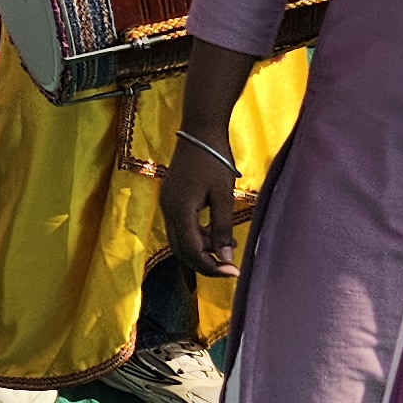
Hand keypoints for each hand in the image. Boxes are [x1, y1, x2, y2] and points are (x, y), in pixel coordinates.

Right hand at [157, 137, 240, 277]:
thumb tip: (225, 259)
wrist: (200, 130)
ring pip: (181, 239)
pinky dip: (199, 235)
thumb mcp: (223, 196)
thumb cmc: (214, 160)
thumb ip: (222, 228)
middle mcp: (168, 210)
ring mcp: (168, 203)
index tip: (234, 273)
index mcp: (179, 210)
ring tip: (231, 246)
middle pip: (182, 250)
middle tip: (230, 268)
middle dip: (205, 262)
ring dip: (203, 248)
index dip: (212, 266)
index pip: (192, 251)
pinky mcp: (172, 198)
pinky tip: (218, 231)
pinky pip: (182, 227)